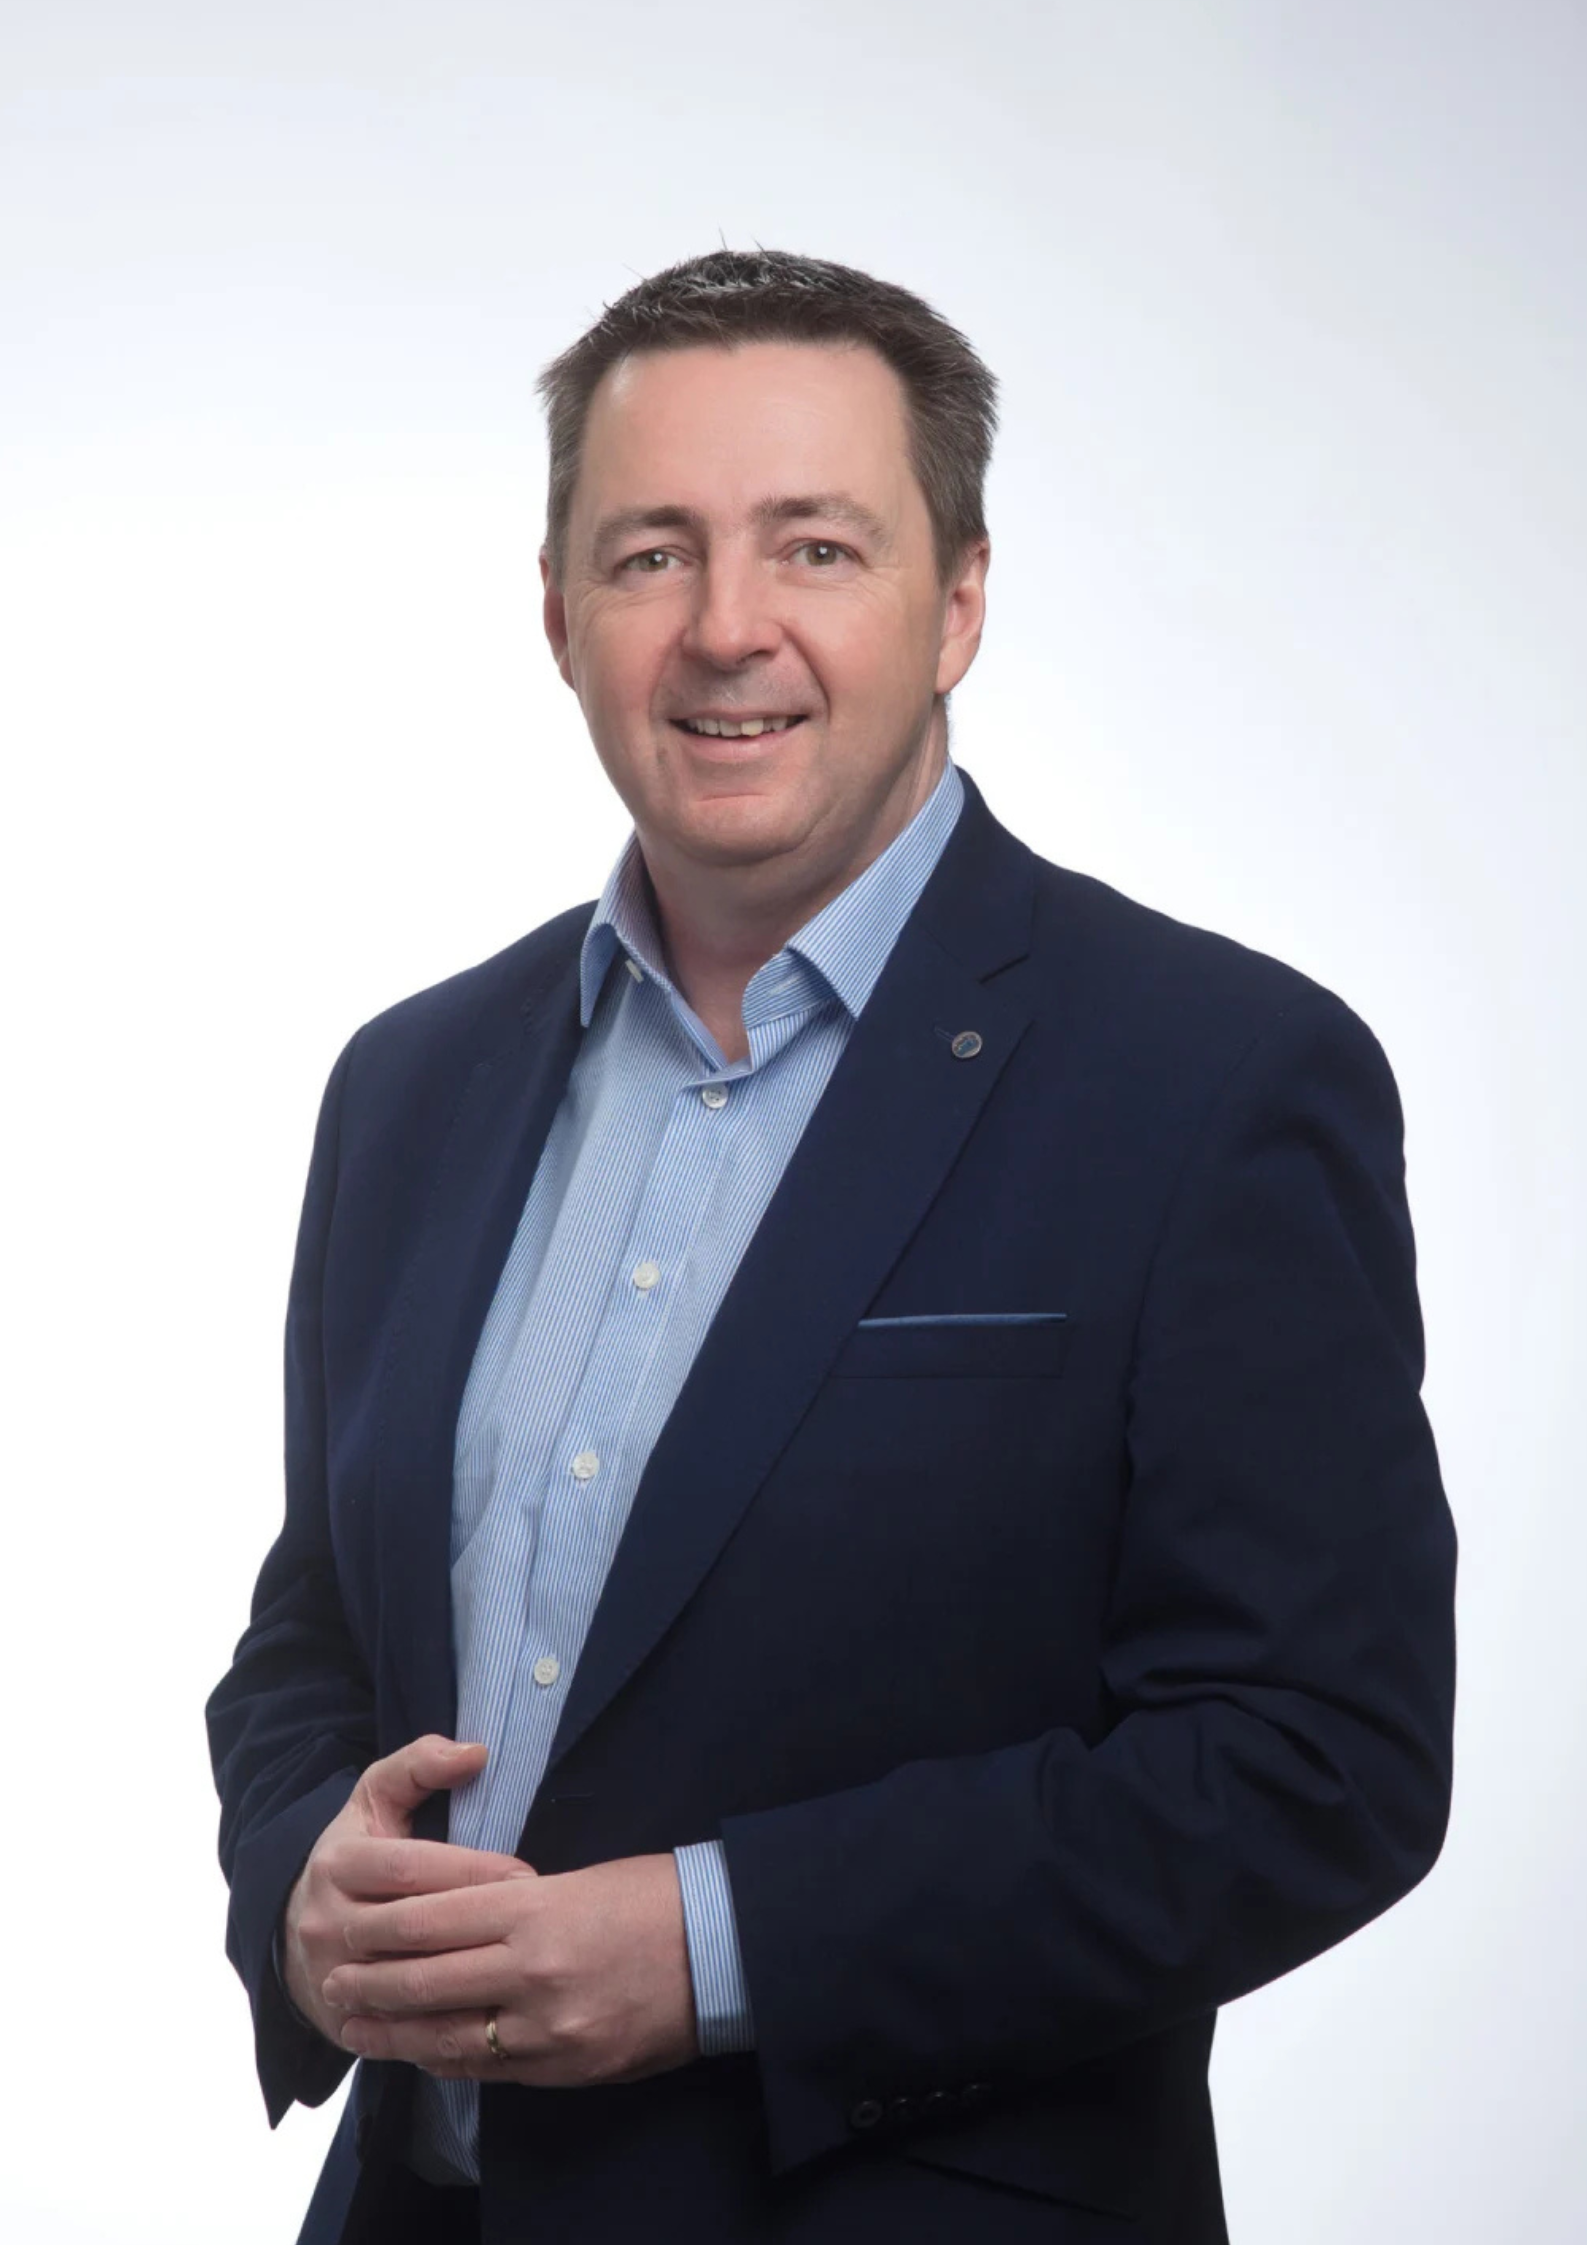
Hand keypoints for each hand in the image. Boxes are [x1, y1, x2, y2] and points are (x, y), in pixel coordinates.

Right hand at [281, 1734, 532, 2047]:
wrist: (295, 1931)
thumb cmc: (355, 1855)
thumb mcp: (375, 1799)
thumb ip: (419, 1766)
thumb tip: (476, 1752)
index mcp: (338, 1865)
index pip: (410, 1868)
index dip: (471, 1871)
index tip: (524, 1874)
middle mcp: (327, 1924)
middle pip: (411, 1927)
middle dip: (478, 1923)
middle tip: (536, 1922)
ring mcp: (332, 1979)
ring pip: (408, 1985)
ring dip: (468, 1978)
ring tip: (523, 1965)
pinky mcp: (344, 2024)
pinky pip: (403, 2031)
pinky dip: (447, 2022)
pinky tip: (493, 2012)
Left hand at [320, 1852, 700, 2085]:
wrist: (722, 1950)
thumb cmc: (654, 1898)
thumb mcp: (580, 1880)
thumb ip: (518, 1906)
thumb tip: (467, 1924)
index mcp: (533, 1910)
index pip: (431, 1918)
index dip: (381, 1926)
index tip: (348, 1926)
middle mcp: (531, 1971)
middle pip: (425, 1979)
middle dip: (371, 1983)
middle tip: (331, 1980)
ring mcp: (546, 2027)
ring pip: (446, 2034)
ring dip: (393, 2033)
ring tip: (354, 2026)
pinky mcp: (564, 2066)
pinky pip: (487, 2067)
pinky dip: (446, 2061)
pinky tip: (420, 2054)